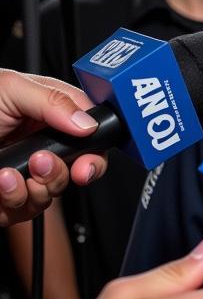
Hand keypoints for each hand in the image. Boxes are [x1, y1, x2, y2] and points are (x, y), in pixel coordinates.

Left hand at [0, 69, 106, 225]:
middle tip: (52, 165)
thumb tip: (88, 123)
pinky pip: (26, 209)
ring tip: (13, 172)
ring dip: (38, 185)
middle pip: (81, 168)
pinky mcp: (8, 199)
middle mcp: (42, 146)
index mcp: (50, 115)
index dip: (97, 148)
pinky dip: (14, 197)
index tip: (89, 160)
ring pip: (54, 192)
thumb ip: (54, 101)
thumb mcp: (10, 89)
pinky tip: (1, 181)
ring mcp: (26, 174)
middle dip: (71, 172)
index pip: (91, 132)